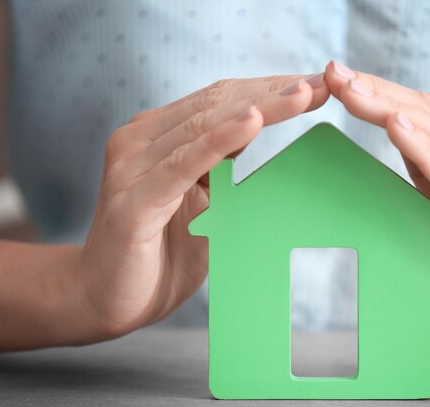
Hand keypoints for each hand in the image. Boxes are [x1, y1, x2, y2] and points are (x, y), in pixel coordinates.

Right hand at [79, 74, 329, 339]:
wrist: (106, 299)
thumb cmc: (160, 253)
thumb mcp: (203, 205)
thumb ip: (223, 173)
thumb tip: (267, 147)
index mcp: (159, 136)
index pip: (221, 101)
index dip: (269, 90)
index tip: (316, 87)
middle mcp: (142, 140)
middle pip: (217, 104)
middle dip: (273, 93)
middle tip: (322, 84)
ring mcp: (133, 166)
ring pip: (204, 126)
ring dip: (258, 108)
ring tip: (301, 95)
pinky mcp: (134, 199)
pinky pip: (183, 164)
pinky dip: (219, 141)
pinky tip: (251, 122)